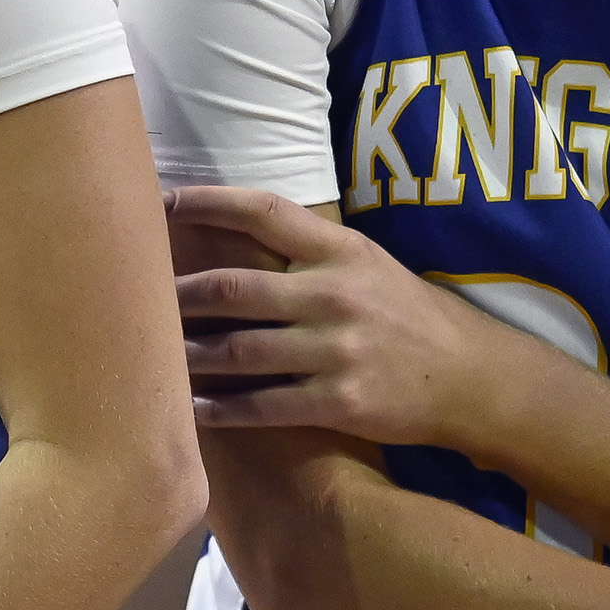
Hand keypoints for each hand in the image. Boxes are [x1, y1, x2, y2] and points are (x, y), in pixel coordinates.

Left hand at [169, 185, 531, 449]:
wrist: (473, 377)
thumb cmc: (407, 315)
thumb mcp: (367, 265)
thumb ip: (307, 251)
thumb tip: (233, 235)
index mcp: (340, 251)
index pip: (263, 211)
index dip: (207, 202)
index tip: (160, 200)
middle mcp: (334, 294)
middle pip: (233, 288)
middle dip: (177, 294)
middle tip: (136, 297)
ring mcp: (336, 351)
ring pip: (238, 351)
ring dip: (187, 355)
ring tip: (151, 356)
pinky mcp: (339, 402)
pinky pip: (263, 406)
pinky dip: (221, 409)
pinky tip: (191, 408)